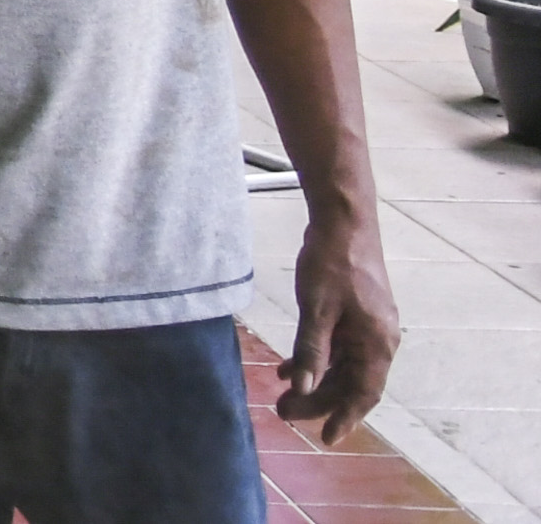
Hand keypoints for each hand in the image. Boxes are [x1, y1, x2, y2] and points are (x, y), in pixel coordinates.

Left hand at [281, 207, 397, 445]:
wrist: (343, 221)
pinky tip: (286, 368)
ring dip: (314, 382)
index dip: (345, 416)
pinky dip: (314, 359)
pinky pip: (335, 348)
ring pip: (341, 367)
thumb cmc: (332, 262)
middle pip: (350, 382)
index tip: (327, 438)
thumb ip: (310, 350)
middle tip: (285, 414)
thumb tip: (302, 387)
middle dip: (319, 401)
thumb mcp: (316, 309)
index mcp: (377, 342)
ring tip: (282, 398)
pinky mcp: (354, 314)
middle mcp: (378, 339)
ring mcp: (368, 327)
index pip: (363, 392)